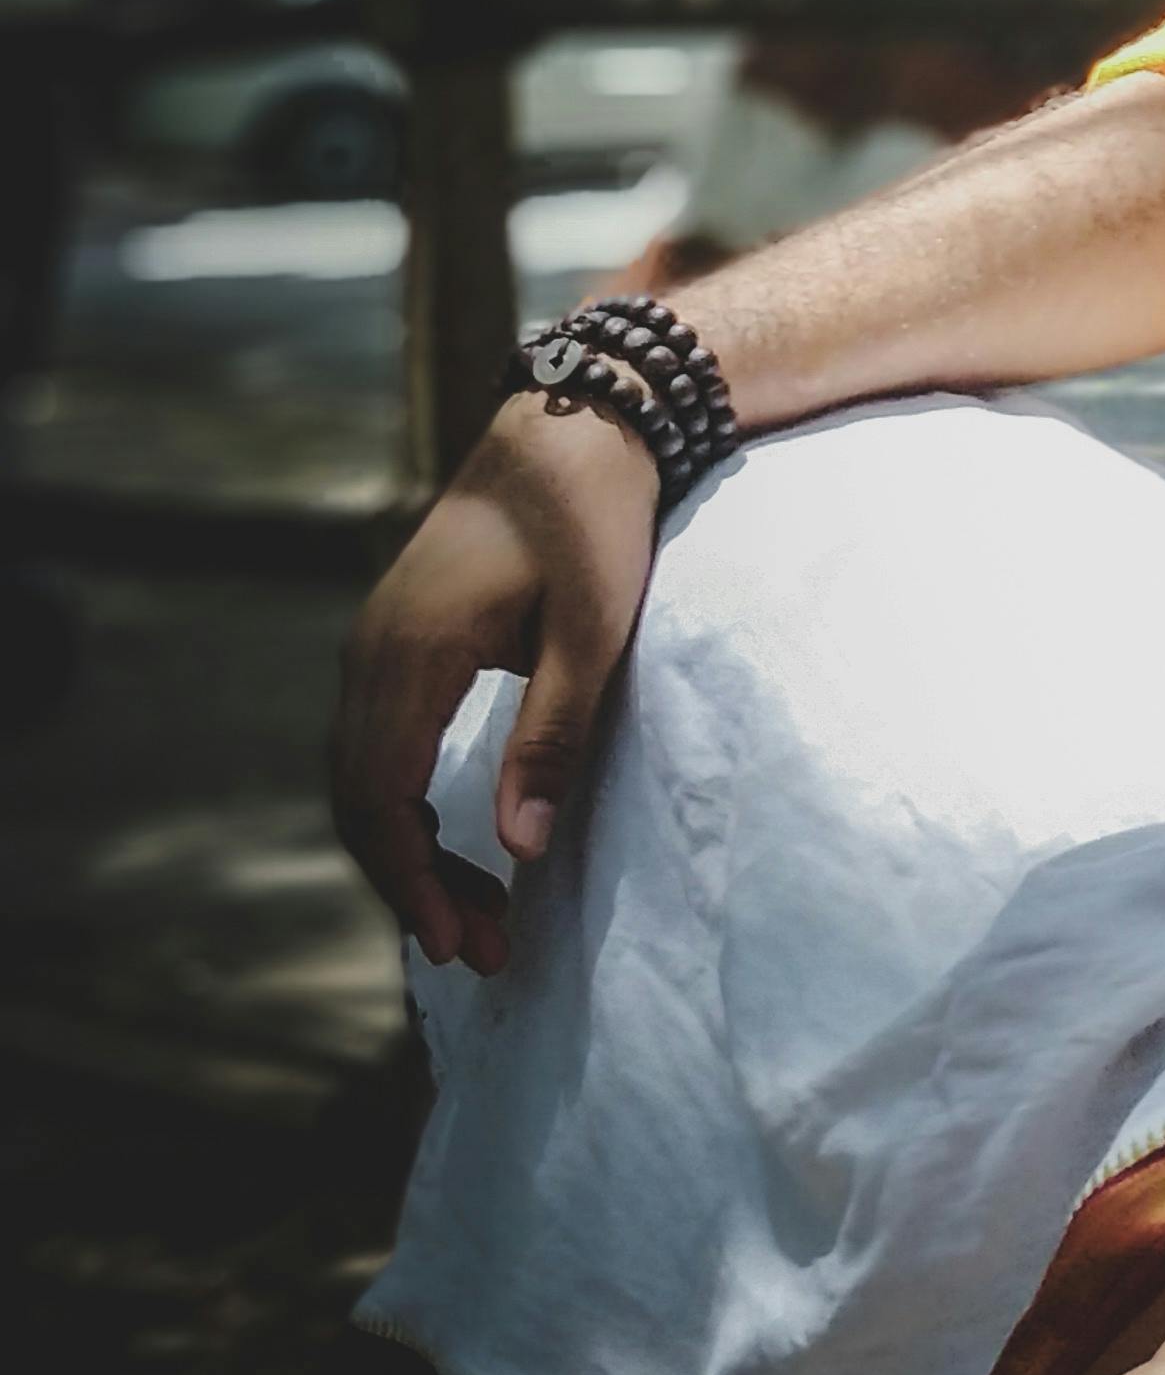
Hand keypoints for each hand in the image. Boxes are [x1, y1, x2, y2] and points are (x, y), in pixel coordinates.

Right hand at [328, 398, 660, 971]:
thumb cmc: (594, 520)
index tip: (461, 944)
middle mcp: (372, 652)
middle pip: (361, 801)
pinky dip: (406, 804)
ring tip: (478, 915)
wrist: (577, 421)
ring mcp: (377, 641)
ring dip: (410, 850)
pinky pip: (379, 742)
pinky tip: (455, 841)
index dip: (414, 883)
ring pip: (364, 775)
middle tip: (483, 952)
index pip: (381, 800)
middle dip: (414, 885)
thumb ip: (551, 738)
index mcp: (410, 654)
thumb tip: (518, 847)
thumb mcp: (592, 632)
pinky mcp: (398, 637)